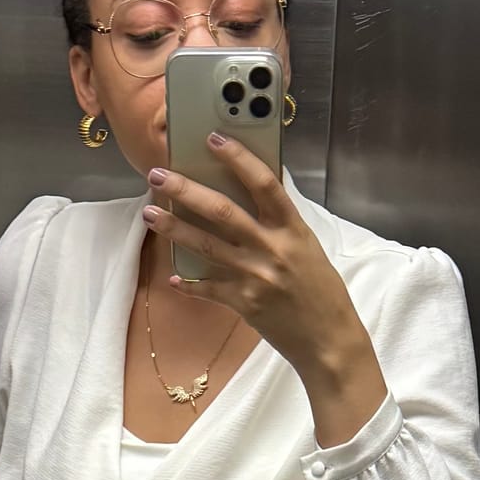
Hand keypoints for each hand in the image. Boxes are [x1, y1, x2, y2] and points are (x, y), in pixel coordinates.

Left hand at [143, 138, 388, 447]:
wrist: (329, 341)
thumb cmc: (322, 291)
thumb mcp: (308, 247)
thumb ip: (279, 223)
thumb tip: (250, 193)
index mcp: (293, 229)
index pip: (263, 183)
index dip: (238, 158)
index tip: (213, 139)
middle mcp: (272, 249)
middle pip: (222, 211)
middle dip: (185, 191)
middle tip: (158, 176)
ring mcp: (256, 277)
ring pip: (207, 246)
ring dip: (174, 229)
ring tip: (149, 214)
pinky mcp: (245, 304)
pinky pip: (209, 289)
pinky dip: (190, 282)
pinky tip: (174, 275)